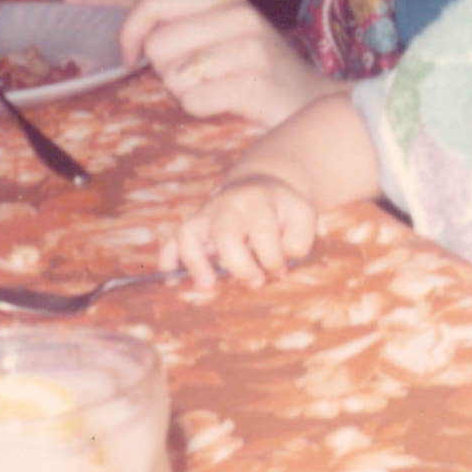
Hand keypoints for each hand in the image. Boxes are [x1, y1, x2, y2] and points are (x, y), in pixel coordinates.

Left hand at [123, 0, 329, 125]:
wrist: (316, 104)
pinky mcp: (255, 84)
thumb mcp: (225, 34)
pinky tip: (226, 107)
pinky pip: (194, 101)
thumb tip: (129, 36)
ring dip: (185, 93)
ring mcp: (251, 49)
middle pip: (158, 45)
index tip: (129, 57)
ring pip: (174, 76)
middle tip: (195, 79)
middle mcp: (240, 16)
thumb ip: (183, 25)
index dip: (129, 32)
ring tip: (217, 91)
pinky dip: (202, 110)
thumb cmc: (259, 72)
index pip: (153, 2)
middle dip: (165, 70)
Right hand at [162, 171, 317, 289]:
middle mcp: (227, 206)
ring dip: (196, 262)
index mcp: (258, 201)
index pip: (263, 234)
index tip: (280, 272)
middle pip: (225, 235)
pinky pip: (172, 241)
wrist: (261, 185)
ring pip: (189, 234)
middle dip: (241, 265)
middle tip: (255, 282)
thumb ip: (299, 239)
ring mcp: (205, 215)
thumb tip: (280, 263)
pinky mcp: (192, 225)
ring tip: (208, 286)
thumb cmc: (283, 209)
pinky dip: (169, 259)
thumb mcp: (303, 215)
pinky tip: (172, 281)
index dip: (274, 259)